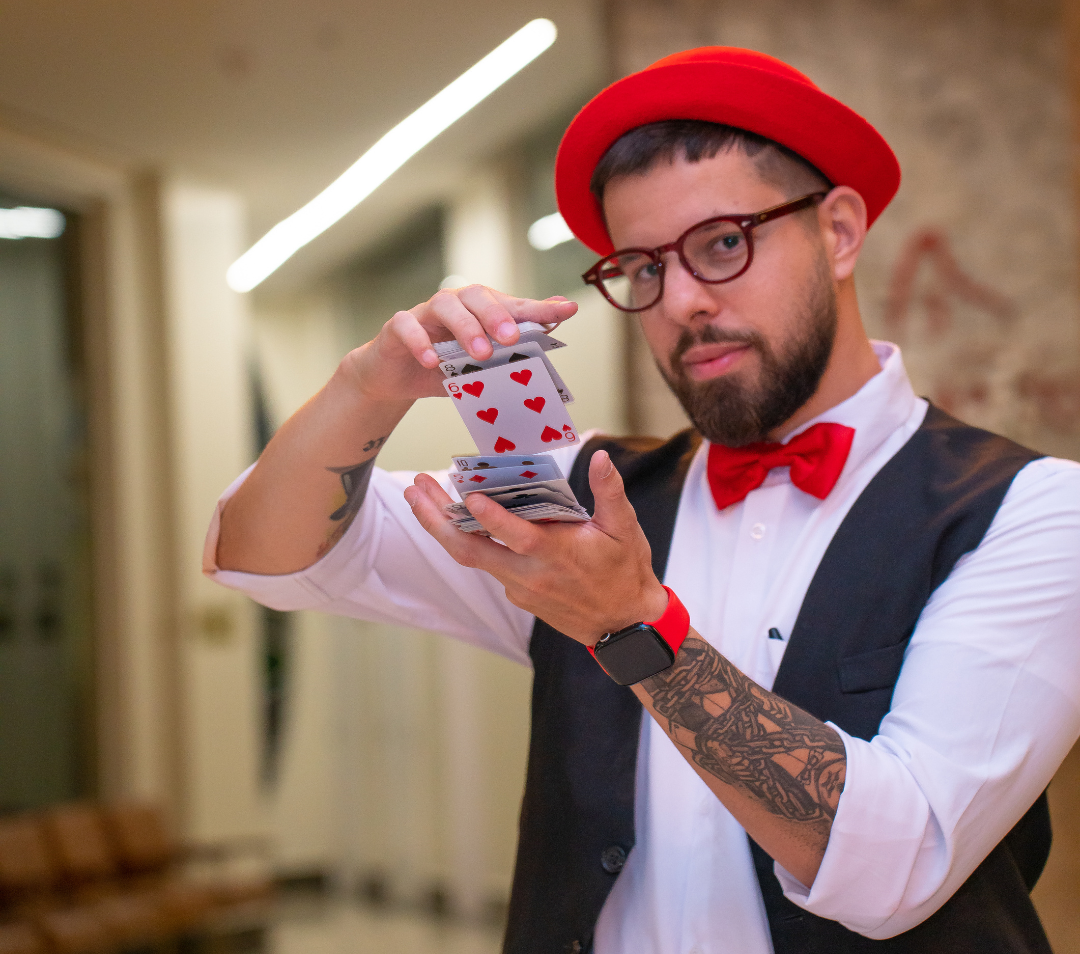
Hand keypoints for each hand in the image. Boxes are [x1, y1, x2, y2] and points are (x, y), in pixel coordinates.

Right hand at [341, 285, 577, 404]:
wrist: (395, 378)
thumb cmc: (443, 367)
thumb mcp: (481, 364)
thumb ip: (511, 349)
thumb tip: (553, 331)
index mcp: (479, 311)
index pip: (511, 304)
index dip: (538, 307)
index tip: (567, 311)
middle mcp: (454, 305)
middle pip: (476, 295)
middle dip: (497, 315)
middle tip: (511, 339)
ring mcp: (424, 314)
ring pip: (444, 305)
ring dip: (465, 327)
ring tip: (480, 354)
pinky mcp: (397, 328)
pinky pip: (407, 326)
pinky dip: (420, 343)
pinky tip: (432, 361)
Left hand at [403, 450, 668, 642]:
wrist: (624, 626)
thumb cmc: (625, 572)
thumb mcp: (624, 529)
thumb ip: (609, 491)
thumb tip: (601, 457)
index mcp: (554, 553)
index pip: (516, 535)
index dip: (491, 518)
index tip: (469, 495)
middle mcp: (529, 573)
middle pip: (470, 550)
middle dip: (436, 519)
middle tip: (415, 488)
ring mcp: (519, 587)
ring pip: (471, 558)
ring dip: (443, 528)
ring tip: (422, 497)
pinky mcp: (518, 594)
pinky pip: (488, 565)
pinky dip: (468, 541)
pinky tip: (458, 517)